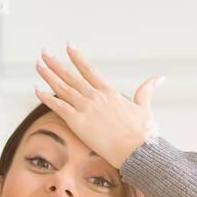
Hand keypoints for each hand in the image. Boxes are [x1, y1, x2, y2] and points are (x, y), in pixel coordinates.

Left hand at [34, 43, 162, 170]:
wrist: (137, 151)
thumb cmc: (143, 133)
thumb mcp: (145, 108)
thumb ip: (146, 91)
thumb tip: (159, 77)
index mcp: (110, 92)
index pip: (89, 70)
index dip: (77, 57)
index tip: (68, 46)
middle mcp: (95, 96)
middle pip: (71, 76)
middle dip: (56, 63)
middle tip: (44, 51)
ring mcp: (86, 108)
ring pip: (62, 87)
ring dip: (48, 75)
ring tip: (37, 64)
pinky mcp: (78, 122)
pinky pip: (58, 106)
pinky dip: (46, 97)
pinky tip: (36, 89)